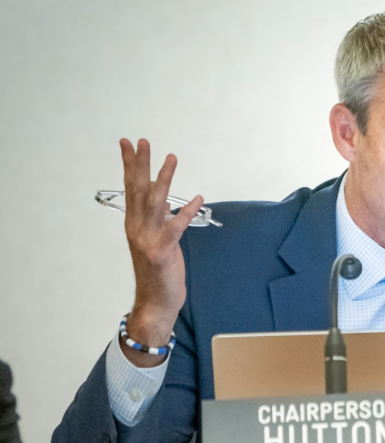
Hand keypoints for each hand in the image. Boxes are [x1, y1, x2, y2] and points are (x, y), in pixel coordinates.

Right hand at [119, 139, 203, 367]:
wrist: (156, 302)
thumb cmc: (159, 271)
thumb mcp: (157, 239)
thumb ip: (159, 219)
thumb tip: (166, 199)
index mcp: (134, 223)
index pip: (130, 188)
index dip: (130, 165)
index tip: (128, 144)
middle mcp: (137, 228)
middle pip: (138, 190)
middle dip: (140, 164)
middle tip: (142, 141)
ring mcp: (147, 240)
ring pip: (155, 203)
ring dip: (164, 179)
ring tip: (171, 158)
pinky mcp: (162, 252)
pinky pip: (175, 227)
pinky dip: (185, 212)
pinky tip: (197, 198)